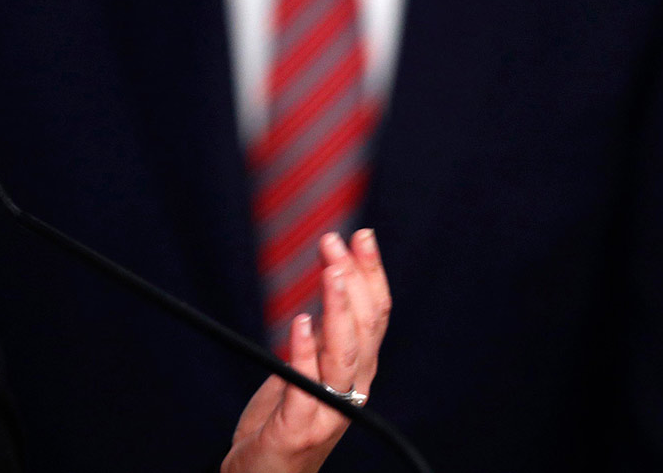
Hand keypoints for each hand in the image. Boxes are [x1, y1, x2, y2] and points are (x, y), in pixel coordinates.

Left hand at [222, 229, 391, 472]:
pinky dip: (305, 352)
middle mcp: (352, 389)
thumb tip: (334, 280)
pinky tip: (300, 323)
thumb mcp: (310, 369)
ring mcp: (328, 410)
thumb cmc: (286, 420)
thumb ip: (325, 334)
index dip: (371, 275)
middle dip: (354, 280)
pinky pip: (304, 386)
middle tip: (336, 241)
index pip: (375, 316)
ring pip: (344, 355)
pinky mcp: (298, 427)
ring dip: (339, 309)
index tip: (361, 235)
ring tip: (331, 272)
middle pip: (365, 329)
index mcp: (357, 372)